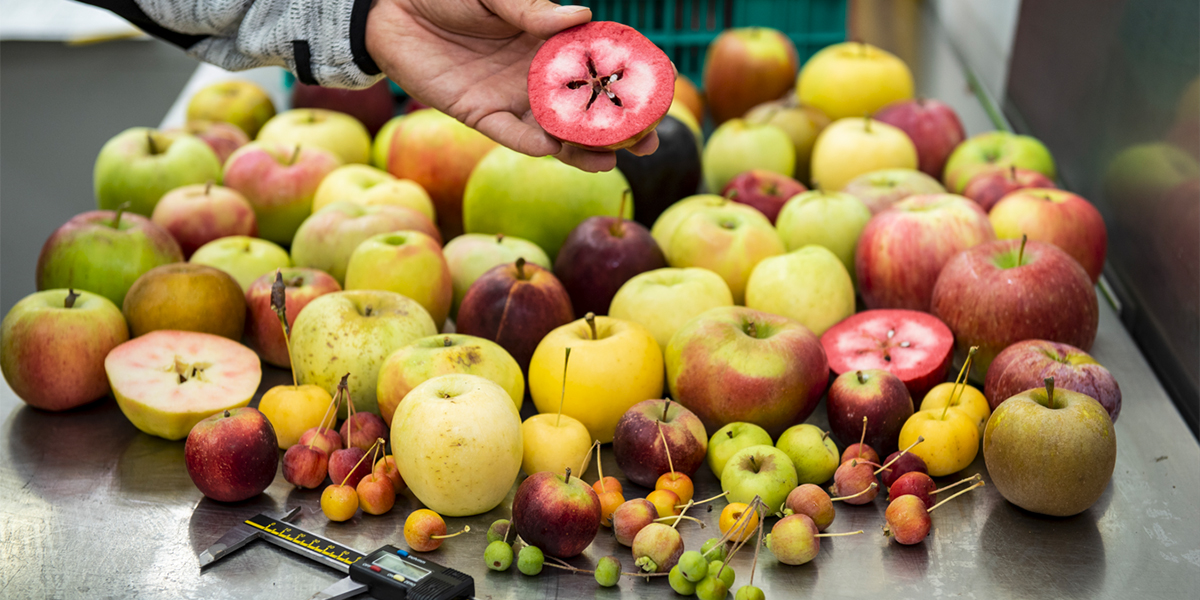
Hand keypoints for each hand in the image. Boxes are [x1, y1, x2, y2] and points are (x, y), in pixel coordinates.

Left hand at [365, 0, 658, 172]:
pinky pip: (511, 136)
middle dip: (617, 128)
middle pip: (585, 109)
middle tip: (648, 143)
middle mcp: (536, 76)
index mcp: (549, 43)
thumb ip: (532, 8)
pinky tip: (559, 151)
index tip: (660, 97)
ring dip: (582, 147)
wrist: (393, 9)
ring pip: (554, 130)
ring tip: (611, 158)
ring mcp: (510, 98)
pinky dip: (534, 144)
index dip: (629, 83)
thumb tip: (581, 17)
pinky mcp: (479, 115)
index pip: (598, 68)